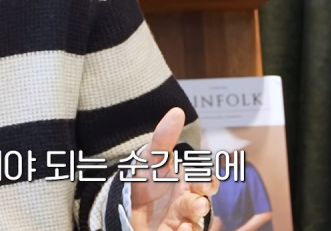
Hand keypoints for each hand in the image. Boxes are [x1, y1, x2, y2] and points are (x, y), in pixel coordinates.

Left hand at [124, 108, 217, 230]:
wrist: (123, 204)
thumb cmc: (145, 179)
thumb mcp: (150, 158)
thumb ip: (163, 138)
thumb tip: (177, 111)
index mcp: (186, 183)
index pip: (206, 183)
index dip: (207, 183)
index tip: (203, 184)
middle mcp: (186, 203)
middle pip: (200, 205)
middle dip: (199, 205)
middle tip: (197, 203)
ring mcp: (179, 221)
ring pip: (194, 225)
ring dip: (193, 226)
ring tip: (185, 226)